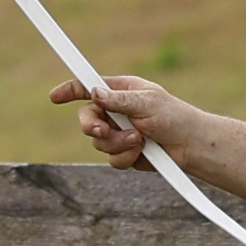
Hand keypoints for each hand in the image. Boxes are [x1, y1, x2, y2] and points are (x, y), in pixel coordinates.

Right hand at [51, 72, 177, 170]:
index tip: (55, 96)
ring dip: (117, 143)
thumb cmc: (175, 116)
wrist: (191, 146)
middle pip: (86, 118)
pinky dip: (125, 156)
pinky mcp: (124, 152)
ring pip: (97, 142)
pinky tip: (141, 152)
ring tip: (139, 140)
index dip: (70, 90)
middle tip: (101, 130)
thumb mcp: (147, 102)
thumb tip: (95, 92)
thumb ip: (119, 100)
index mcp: (121, 91)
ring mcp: (119, 133)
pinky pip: (111, 158)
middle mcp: (116, 111)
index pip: (89, 87)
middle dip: (91, 126)